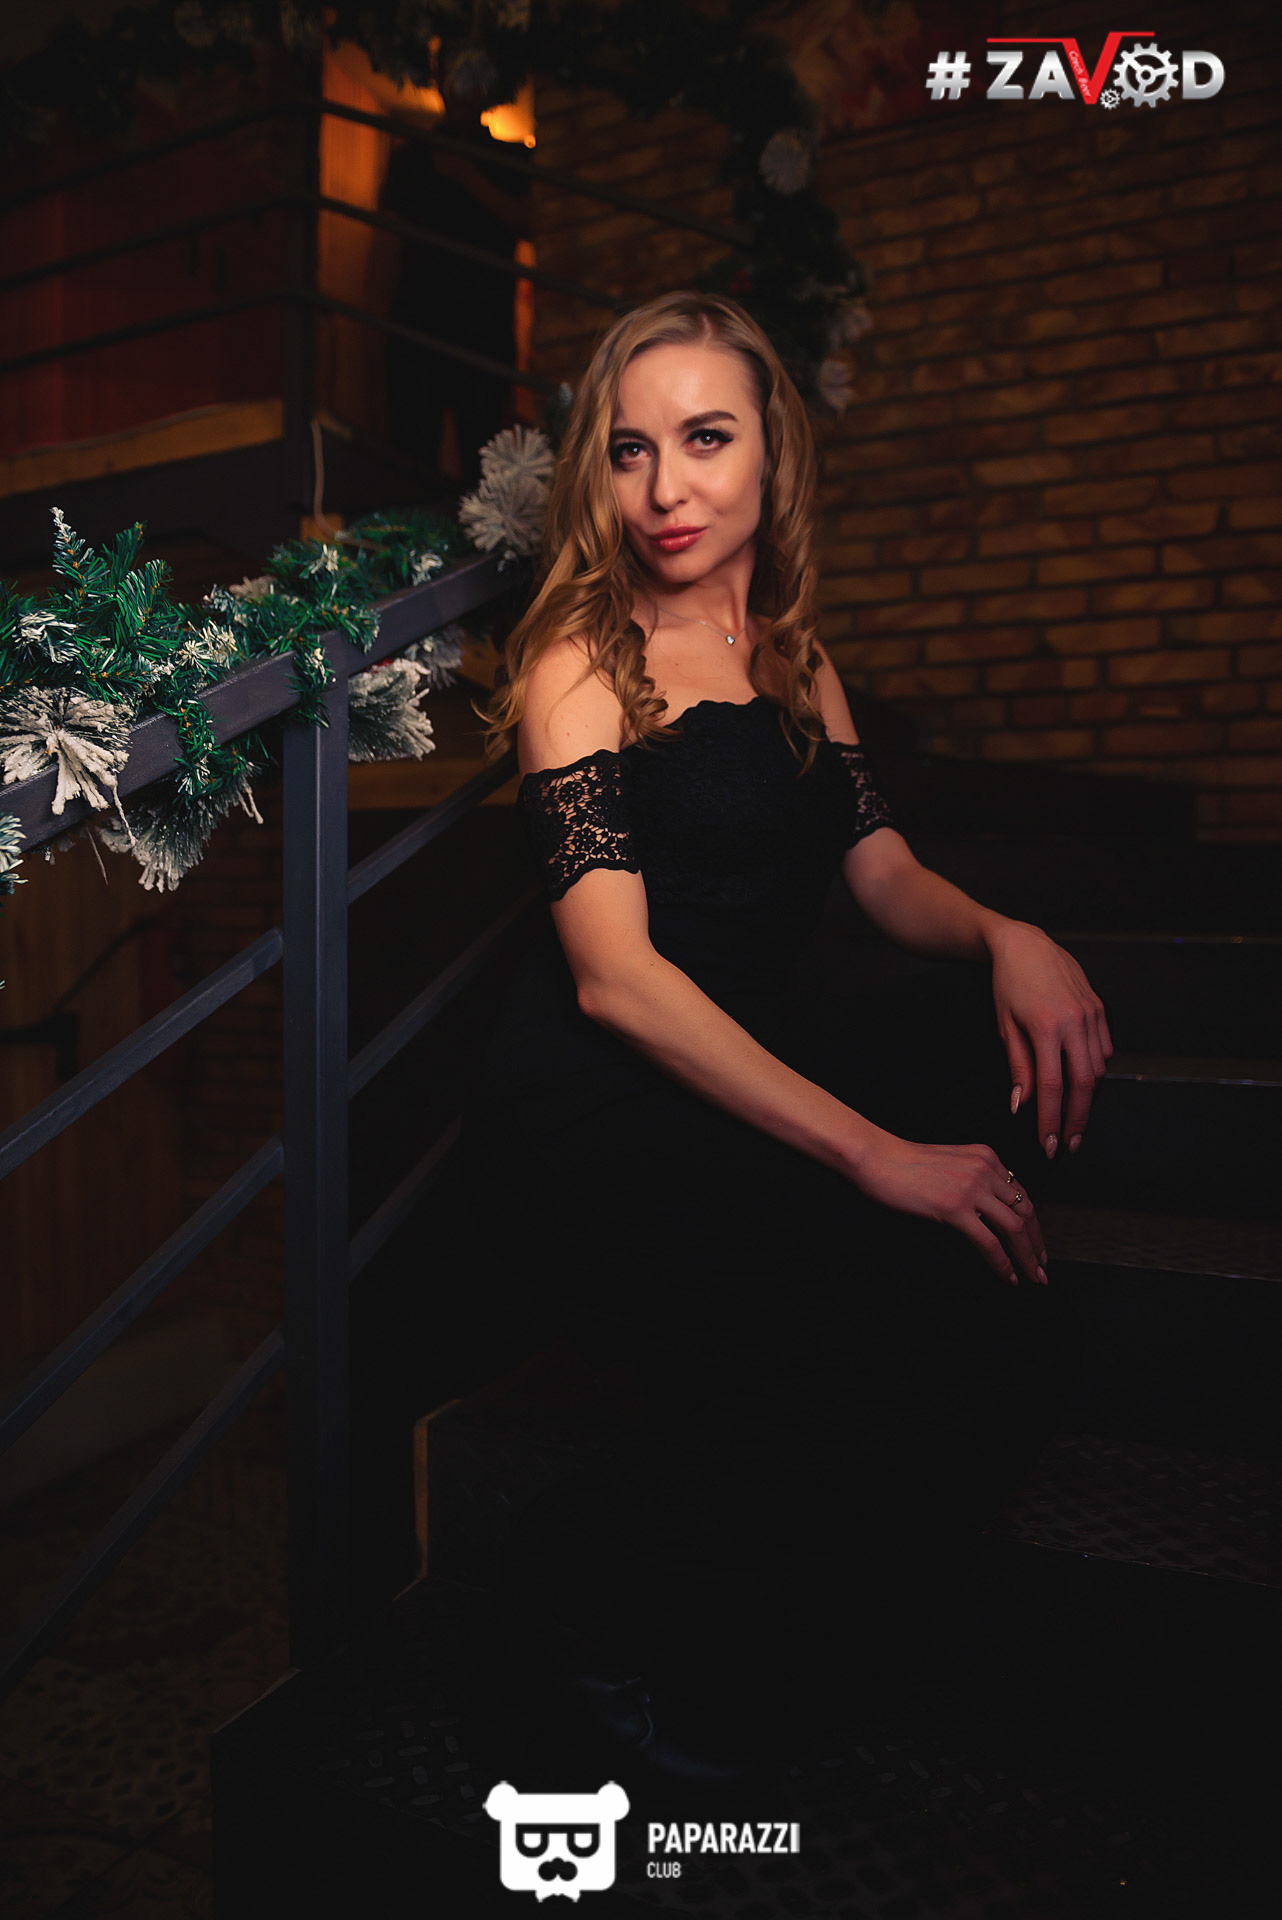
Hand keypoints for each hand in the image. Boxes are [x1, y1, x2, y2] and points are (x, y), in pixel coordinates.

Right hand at [852, 1135, 1048, 1284]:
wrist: (877, 1158)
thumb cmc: (905, 1164)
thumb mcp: (950, 1163)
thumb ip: (973, 1180)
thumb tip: (987, 1213)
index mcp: (986, 1157)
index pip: (1022, 1194)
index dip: (1033, 1223)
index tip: (1036, 1244)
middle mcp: (986, 1169)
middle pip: (1026, 1211)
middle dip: (1037, 1243)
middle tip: (1041, 1268)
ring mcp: (972, 1188)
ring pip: (1015, 1228)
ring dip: (1027, 1257)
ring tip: (1032, 1277)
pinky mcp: (956, 1207)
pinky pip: (989, 1241)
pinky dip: (1003, 1263)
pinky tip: (1008, 1277)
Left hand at [987, 919, 1113, 1158]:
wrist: (1025, 944)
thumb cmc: (1007, 985)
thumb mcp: (1005, 1027)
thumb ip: (1018, 1068)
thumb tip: (1021, 1106)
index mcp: (1046, 1028)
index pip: (1051, 1088)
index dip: (1051, 1121)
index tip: (1049, 1145)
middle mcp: (1074, 1022)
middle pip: (1083, 1084)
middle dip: (1078, 1119)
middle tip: (1070, 1144)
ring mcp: (1091, 1014)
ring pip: (1098, 1068)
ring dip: (1087, 1097)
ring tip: (1073, 1117)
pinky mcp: (1099, 1008)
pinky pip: (1104, 1049)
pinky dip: (1095, 1070)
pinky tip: (1082, 1082)